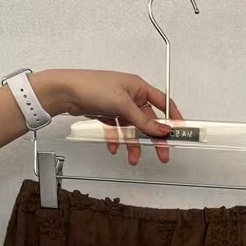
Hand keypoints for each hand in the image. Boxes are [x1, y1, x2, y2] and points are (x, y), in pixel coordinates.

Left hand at [32, 69, 184, 164]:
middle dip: (153, 139)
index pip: (163, 102)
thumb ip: (144, 121)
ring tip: (132, 158)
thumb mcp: (123, 105)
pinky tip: (114, 148)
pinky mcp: (107, 113)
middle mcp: (130, 95)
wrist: (64, 91)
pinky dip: (117, 140)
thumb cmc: (91, 87)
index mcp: (138, 87)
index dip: (173, 117)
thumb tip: (163, 130)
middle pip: (148, 121)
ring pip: (132, 128)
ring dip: (133, 144)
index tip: (180, 132)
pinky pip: (117, 130)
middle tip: (161, 154)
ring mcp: (118, 105)